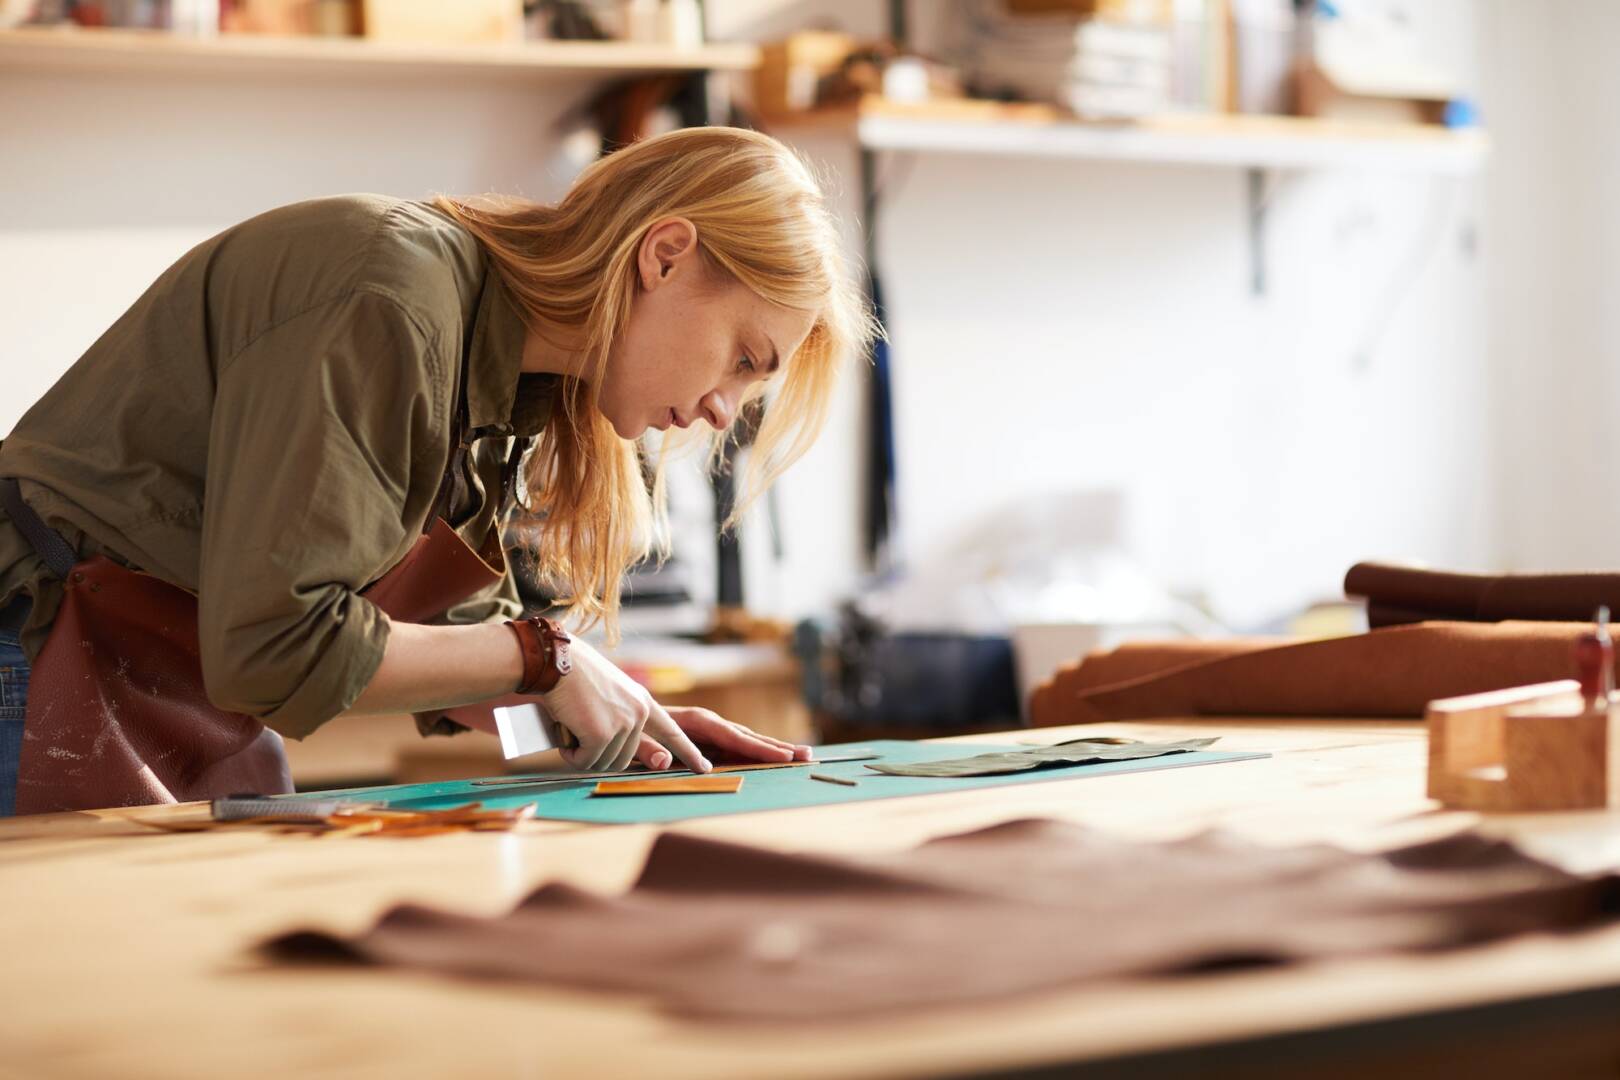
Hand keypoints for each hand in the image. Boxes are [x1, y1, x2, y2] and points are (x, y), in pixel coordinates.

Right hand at [539, 638, 710, 773]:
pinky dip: (570, 752)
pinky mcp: (602, 733)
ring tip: (572, 722)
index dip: (688, 752)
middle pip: (623, 760)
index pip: (673, 732)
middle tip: (579, 729)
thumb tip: (655, 758)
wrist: (555, 660)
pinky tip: (565, 727)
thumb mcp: (610, 698)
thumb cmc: (575, 678)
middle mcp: (639, 713)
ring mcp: (623, 723)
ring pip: (603, 763)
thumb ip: (627, 724)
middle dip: (597, 753)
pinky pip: (585, 761)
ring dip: (581, 753)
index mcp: (642, 702)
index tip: (704, 768)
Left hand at [632, 706, 813, 769]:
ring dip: (773, 748)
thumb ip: (646, 750)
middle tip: (807, 756)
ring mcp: (710, 730)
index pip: (732, 736)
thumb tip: (665, 761)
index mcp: (694, 721)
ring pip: (746, 740)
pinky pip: (737, 746)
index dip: (758, 748)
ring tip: (802, 755)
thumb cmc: (628, 728)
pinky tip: (776, 757)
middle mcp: (708, 722)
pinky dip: (758, 751)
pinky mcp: (708, 739)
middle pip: (747, 735)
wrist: (623, 714)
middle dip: (777, 746)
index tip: (783, 757)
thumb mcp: (632, 739)